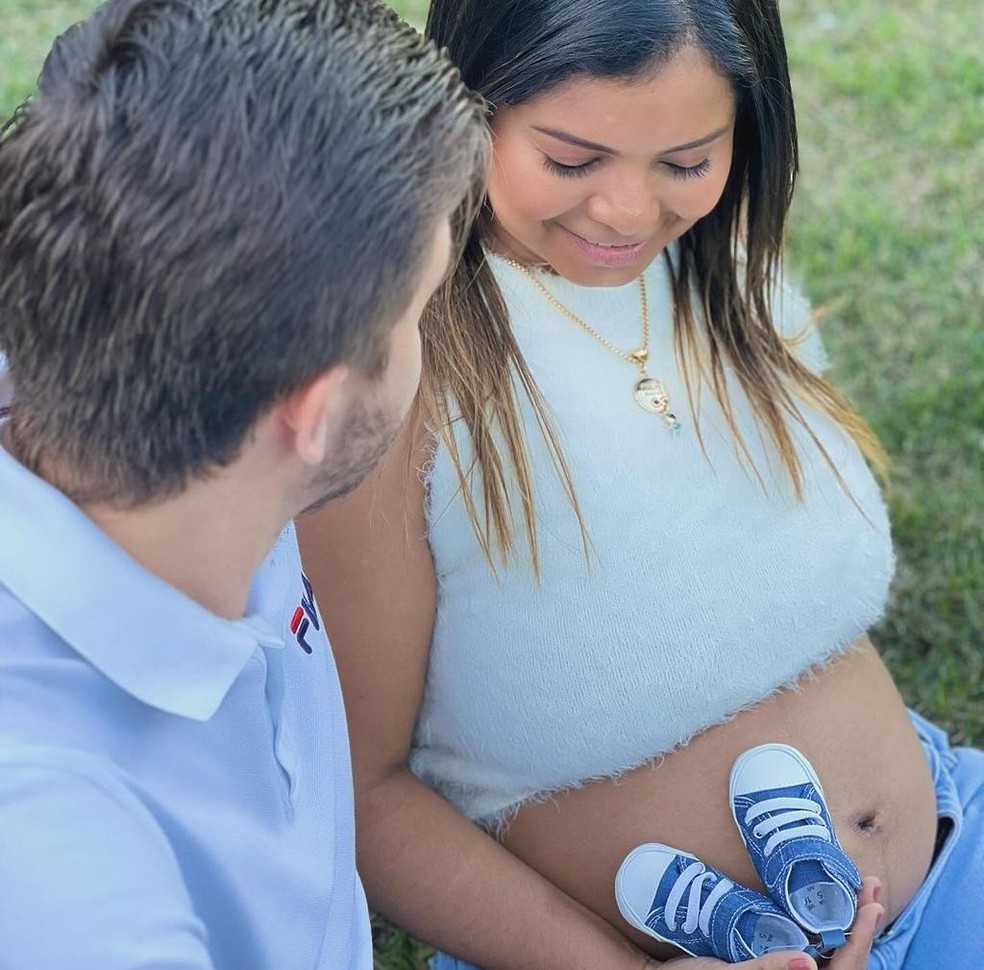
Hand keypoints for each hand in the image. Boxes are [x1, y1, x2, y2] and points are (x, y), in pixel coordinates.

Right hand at [655, 878, 883, 969]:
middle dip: (863, 926)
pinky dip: (833, 932)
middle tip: (872, 887)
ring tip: (860, 894)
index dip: (859, 940)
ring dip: (851, 926)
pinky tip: (830, 911)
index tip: (870, 906)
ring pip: (837, 959)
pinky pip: (821, 955)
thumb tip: (808, 965)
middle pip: (848, 963)